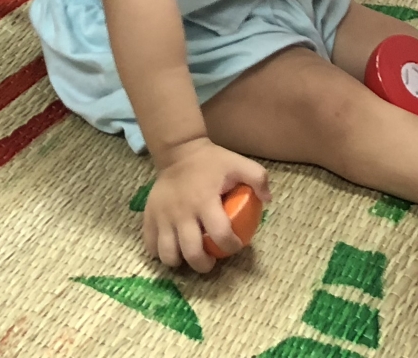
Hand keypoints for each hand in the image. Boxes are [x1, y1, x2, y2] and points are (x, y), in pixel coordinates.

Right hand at [143, 138, 270, 272]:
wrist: (179, 151)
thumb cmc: (211, 162)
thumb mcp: (238, 163)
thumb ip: (258, 178)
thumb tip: (268, 201)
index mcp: (204, 201)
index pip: (220, 235)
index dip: (231, 246)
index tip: (236, 244)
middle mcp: (182, 212)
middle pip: (191, 253)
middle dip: (205, 264)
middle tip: (211, 259)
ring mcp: (163, 216)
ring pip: (168, 255)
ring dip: (180, 261)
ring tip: (189, 254)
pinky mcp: (149, 217)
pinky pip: (150, 245)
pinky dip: (160, 252)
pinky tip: (172, 246)